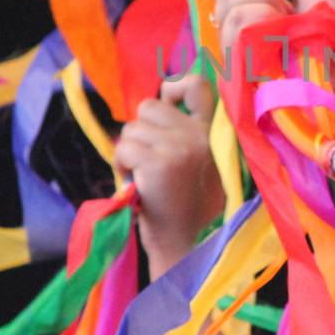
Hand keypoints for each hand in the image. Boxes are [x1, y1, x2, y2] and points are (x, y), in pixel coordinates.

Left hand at [115, 75, 226, 275]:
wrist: (188, 249)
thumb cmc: (188, 211)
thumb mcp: (198, 166)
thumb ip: (183, 136)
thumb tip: (153, 107)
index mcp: (213, 134)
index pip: (197, 85)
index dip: (173, 87)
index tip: (166, 103)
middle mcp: (200, 135)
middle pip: (149, 107)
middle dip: (139, 132)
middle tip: (146, 164)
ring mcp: (181, 147)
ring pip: (131, 129)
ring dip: (127, 153)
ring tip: (142, 180)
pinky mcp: (159, 164)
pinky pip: (123, 149)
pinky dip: (121, 167)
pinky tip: (135, 187)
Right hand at [208, 0, 334, 107]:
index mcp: (248, 5)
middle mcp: (232, 26)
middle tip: (289, 2)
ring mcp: (231, 50)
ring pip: (232, 1)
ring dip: (271, 6)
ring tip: (290, 29)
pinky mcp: (236, 72)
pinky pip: (239, 27)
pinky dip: (268, 24)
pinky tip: (284, 42)